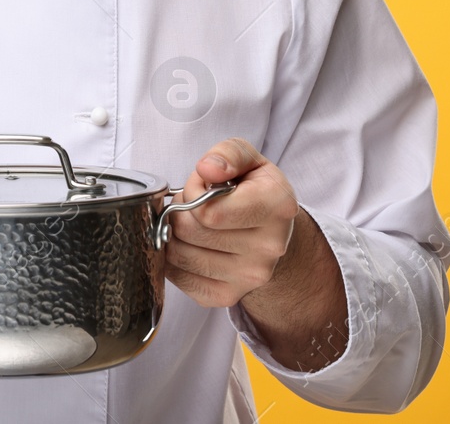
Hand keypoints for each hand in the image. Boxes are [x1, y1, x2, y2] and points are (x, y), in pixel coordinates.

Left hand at [164, 138, 299, 308]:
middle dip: (179, 212)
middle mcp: (268, 247)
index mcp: (276, 206)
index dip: (192, 193)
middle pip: (190, 232)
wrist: (272, 231)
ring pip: (180, 255)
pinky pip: (179, 278)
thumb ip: (228, 153)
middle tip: (191, 204)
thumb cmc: (253, 189)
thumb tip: (207, 169)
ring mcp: (250, 276)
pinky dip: (173, 260)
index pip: (209, 212)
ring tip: (191, 222)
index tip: (201, 186)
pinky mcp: (229, 295)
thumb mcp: (248, 158)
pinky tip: (188, 244)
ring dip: (174, 235)